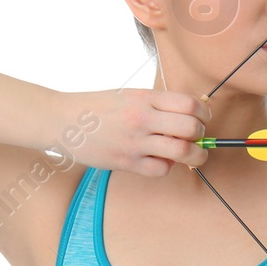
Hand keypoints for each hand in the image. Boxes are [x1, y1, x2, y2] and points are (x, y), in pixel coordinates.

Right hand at [64, 87, 211, 176]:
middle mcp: (142, 118)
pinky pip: (161, 170)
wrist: (62, 119)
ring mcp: (134, 142)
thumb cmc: (98, 107)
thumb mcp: (130, 95)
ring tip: (192, 154)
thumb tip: (193, 113)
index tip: (203, 119)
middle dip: (202, 135)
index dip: (204, 114)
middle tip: (197, 138)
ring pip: (181, 152)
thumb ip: (158, 103)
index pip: (190, 104)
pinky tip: (160, 161)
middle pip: (191, 128)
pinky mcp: (126, 162)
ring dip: (195, 155)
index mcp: (145, 98)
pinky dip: (167, 167)